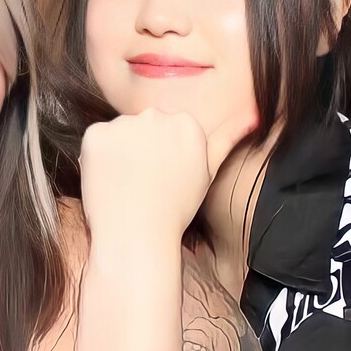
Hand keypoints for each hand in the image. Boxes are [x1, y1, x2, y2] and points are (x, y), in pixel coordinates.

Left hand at [79, 107, 256, 244]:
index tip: (161, 176)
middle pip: (144, 125)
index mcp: (187, 123)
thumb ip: (227, 139)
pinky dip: (97, 157)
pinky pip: (96, 140)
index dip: (161, 153)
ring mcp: (124, 124)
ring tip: (125, 183)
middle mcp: (157, 116)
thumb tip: (255, 116)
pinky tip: (107, 180)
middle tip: (142, 181)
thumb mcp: (208, 173)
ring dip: (118, 151)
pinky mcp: (96, 134)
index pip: (167, 127)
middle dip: (141, 147)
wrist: (137, 235)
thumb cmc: (174, 209)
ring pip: (119, 131)